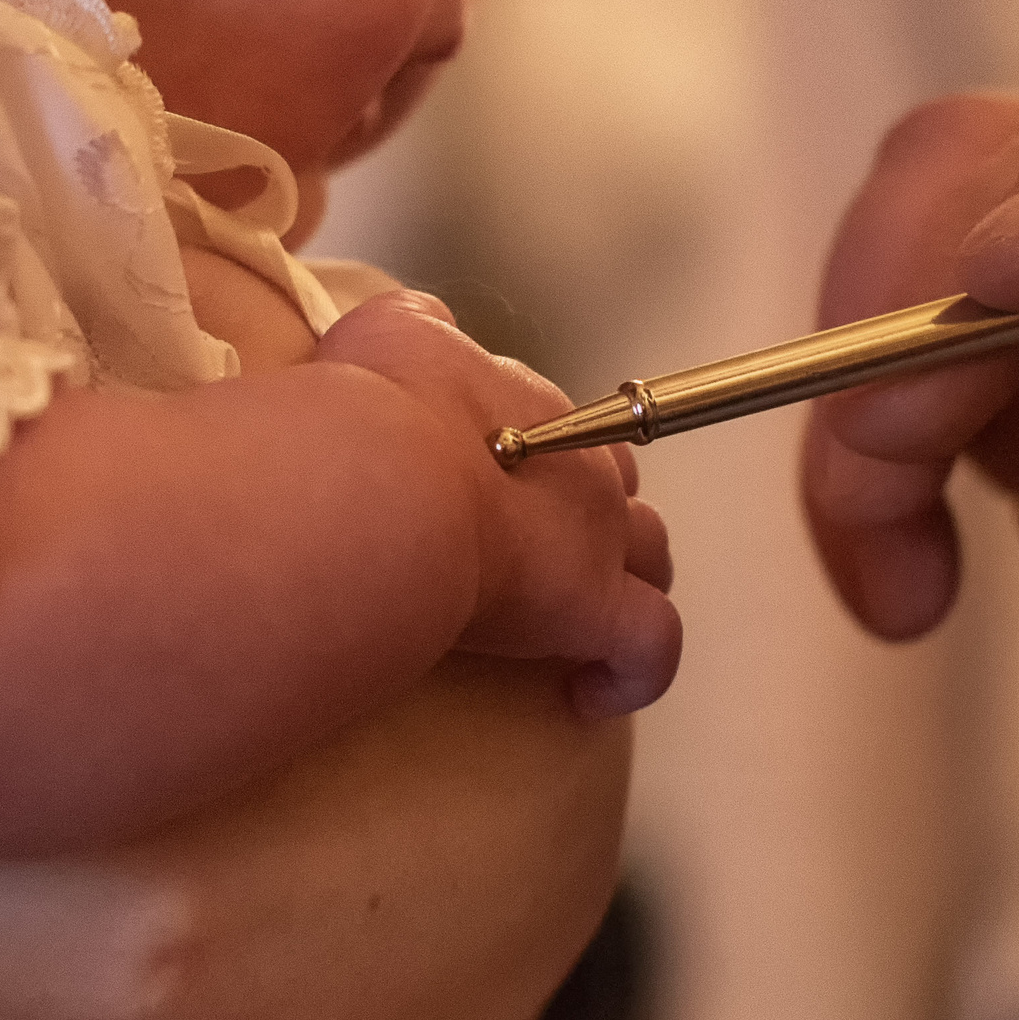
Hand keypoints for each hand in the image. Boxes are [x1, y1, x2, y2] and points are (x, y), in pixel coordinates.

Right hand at [317, 291, 680, 717]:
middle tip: (533, 552)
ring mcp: (596, 539)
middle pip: (616, 487)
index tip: (486, 489)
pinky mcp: (594, 608)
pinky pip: (649, 647)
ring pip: (649, 556)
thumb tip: (421, 324)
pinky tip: (589, 696)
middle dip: (592, 515)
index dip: (531, 459)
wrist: (382, 480)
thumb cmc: (369, 410)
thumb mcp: (382, 337)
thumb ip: (410, 327)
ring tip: (577, 618)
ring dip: (626, 582)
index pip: (553, 427)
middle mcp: (580, 465)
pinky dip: (632, 673)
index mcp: (527, 404)